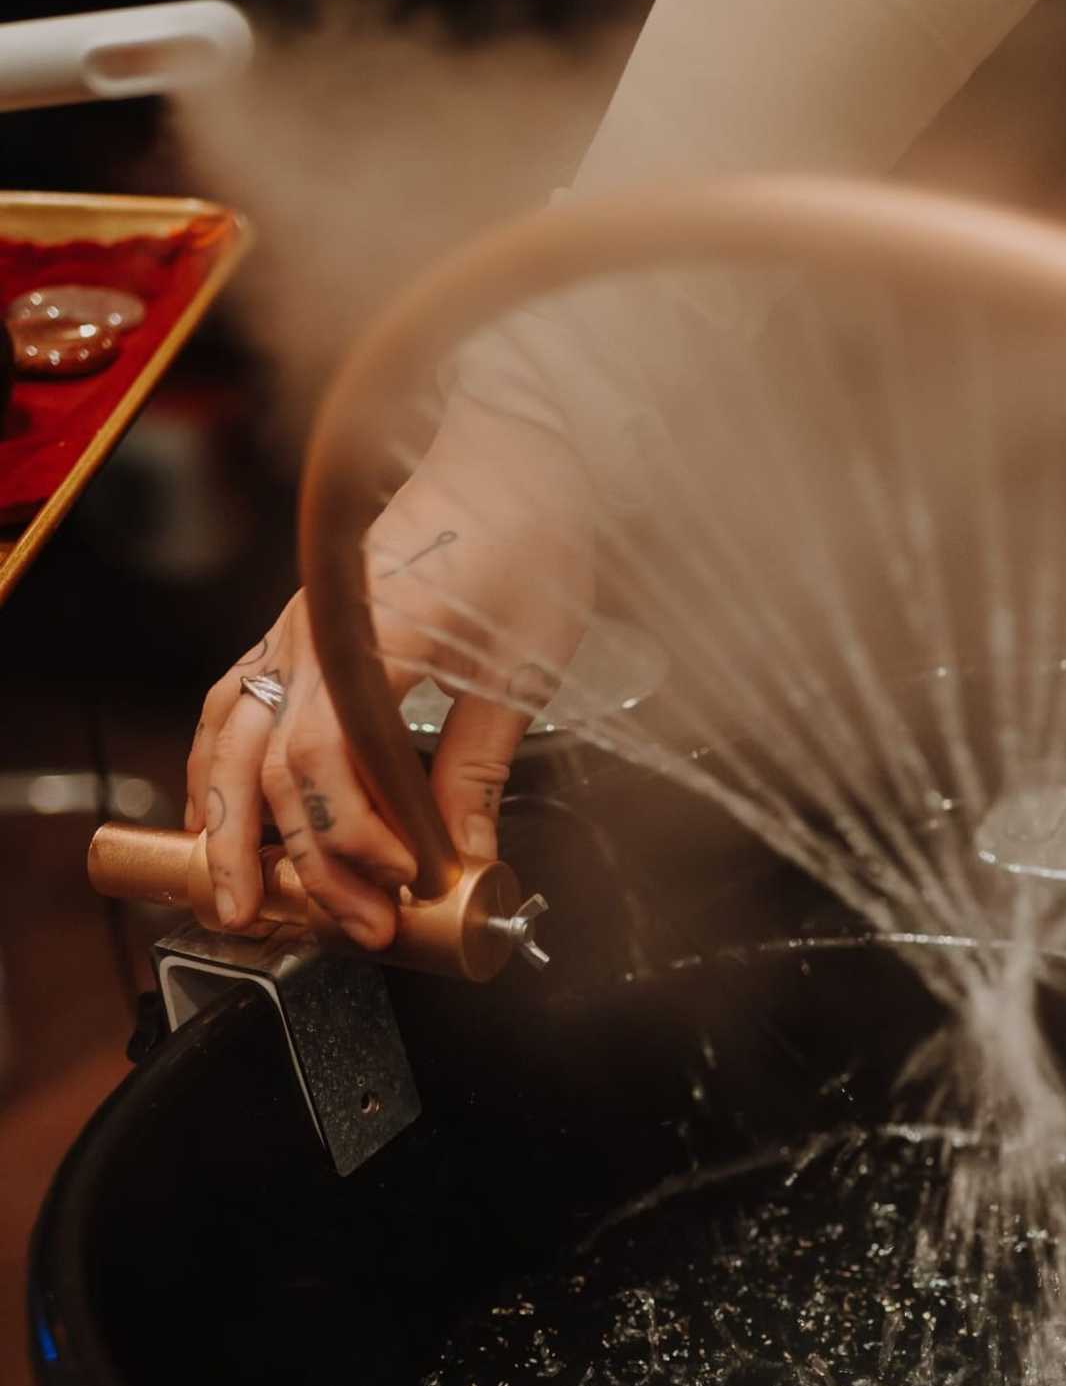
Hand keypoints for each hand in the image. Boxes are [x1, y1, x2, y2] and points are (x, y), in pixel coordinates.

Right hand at [186, 391, 591, 949]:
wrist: (510, 459)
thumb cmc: (525, 539)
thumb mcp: (522, 663)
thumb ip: (479, 765)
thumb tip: (465, 855)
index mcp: (370, 629)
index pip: (328, 752)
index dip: (357, 831)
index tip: (408, 878)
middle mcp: (312, 630)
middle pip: (271, 764)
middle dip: (304, 860)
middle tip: (351, 926)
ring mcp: (292, 630)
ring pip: (228, 740)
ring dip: (229, 830)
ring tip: (239, 904)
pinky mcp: (293, 634)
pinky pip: (234, 709)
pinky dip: (219, 776)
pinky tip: (223, 826)